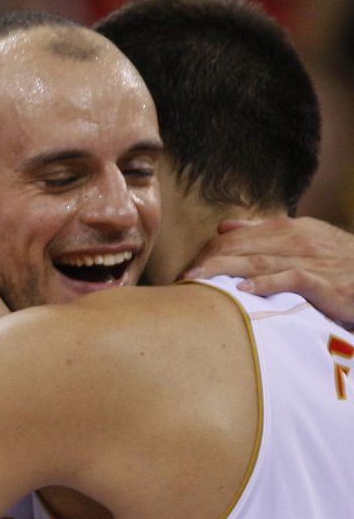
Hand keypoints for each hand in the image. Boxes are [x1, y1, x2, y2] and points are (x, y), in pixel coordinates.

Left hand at [184, 217, 353, 322]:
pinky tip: (242, 290)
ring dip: (224, 271)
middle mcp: (295, 240)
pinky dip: (266, 284)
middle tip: (181, 278)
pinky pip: (290, 279)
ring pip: (258, 261)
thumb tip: (224, 228)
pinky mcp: (325, 282)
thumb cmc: (337, 261)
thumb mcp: (302, 239)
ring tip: (198, 280)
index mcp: (287, 228)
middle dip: (208, 262)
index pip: (235, 237)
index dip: (207, 252)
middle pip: (241, 248)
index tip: (184, 269)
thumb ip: (262, 232)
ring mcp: (310, 259)